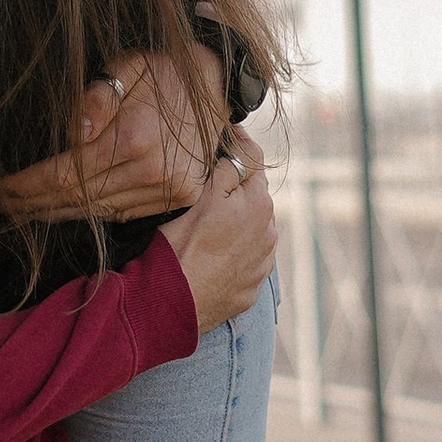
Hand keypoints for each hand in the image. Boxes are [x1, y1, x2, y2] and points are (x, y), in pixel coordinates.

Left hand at [0, 43, 228, 225]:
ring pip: (98, 211)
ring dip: (57, 214)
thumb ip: (97, 97)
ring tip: (24, 213)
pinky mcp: (178, 197)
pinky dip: (90, 216)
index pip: (65, 173)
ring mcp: (168, 189)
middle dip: (33, 203)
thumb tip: (73, 134)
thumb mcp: (127, 66)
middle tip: (0, 205)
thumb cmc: (162, 70)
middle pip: (77, 198)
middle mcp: (151, 171)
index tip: (0, 187)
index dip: (27, 184)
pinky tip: (65, 213)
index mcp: (133, 138)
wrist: (215, 83)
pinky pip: (122, 214)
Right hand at [163, 127, 275, 333]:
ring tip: (208, 226)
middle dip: (237, 190)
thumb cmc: (180, 246)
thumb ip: (226, 169)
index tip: (226, 137)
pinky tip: (211, 256)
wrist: (172, 304)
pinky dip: (233, 254)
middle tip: (209, 185)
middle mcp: (269, 233)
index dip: (237, 148)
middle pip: (254, 199)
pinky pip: (245, 262)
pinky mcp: (250, 289)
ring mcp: (261, 265)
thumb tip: (237, 152)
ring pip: (252, 231)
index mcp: (260, 204)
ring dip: (238, 223)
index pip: (253, 163)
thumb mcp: (200, 195)